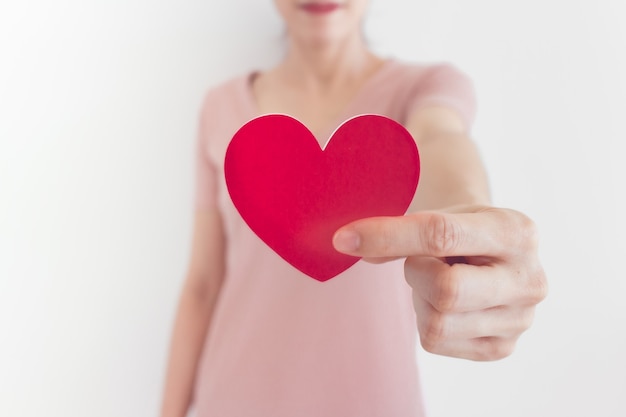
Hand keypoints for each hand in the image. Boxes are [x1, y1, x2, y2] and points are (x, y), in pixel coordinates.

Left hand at [333, 206, 547, 360]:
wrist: (495, 251)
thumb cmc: (462, 228)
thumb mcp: (437, 214)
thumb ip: (398, 231)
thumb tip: (349, 244)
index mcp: (515, 231)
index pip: (441, 234)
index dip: (386, 236)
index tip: (344, 238)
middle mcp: (529, 279)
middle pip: (445, 291)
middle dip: (416, 274)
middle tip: (422, 260)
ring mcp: (520, 319)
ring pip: (437, 323)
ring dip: (421, 299)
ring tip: (440, 279)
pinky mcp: (501, 348)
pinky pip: (436, 342)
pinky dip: (426, 319)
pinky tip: (446, 303)